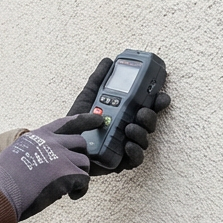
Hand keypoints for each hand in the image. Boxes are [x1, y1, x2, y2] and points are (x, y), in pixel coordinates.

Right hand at [0, 113, 104, 219]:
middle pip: (81, 144)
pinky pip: (85, 180)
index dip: (86, 120)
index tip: (99, 120)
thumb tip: (48, 161)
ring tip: (68, 187)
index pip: (67, 123)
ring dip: (79, 175)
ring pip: (85, 163)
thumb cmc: (4, 178)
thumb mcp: (18, 152)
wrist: (1, 191)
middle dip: (80, 157)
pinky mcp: (67, 174)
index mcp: (40, 136)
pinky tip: (71, 196)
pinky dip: (80, 190)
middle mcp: (53, 142)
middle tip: (74, 171)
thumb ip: (36, 150)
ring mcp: (61, 157)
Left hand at [68, 59, 170, 173]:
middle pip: (149, 123)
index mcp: (125, 113)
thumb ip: (98, 79)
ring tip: (130, 127)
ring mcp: (125, 146)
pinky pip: (135, 160)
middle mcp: (128, 129)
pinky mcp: (119, 162)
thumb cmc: (77, 122)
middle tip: (142, 112)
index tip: (161, 96)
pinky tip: (128, 144)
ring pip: (144, 140)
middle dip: (150, 116)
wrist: (62, 144)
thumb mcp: (88, 97)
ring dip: (142, 132)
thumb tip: (108, 61)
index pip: (147, 106)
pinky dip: (135, 152)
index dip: (157, 101)